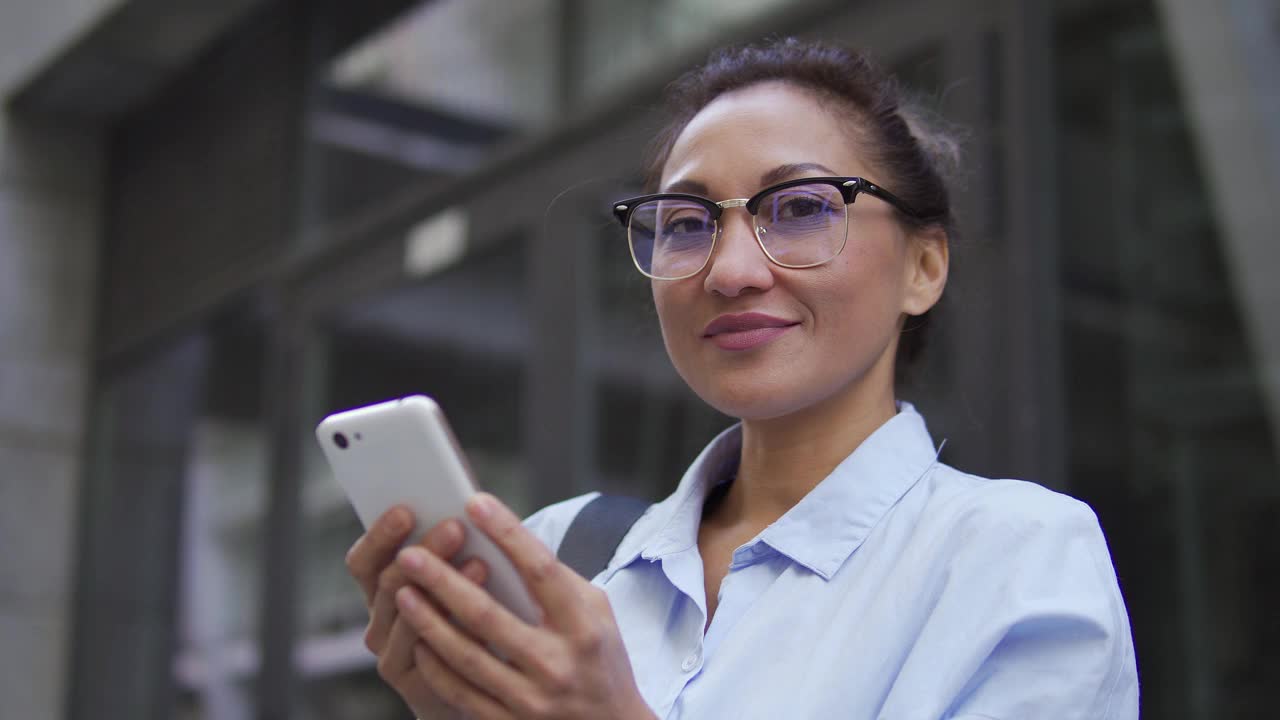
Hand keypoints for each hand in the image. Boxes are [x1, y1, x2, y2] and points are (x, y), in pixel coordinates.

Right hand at [345, 507, 486, 719]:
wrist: (469, 681)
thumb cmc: (460, 614)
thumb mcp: (445, 577)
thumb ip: (444, 549)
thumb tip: (466, 505)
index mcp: (378, 589)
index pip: (364, 561)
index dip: (380, 535)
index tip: (406, 509)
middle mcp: (379, 621)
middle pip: (388, 584)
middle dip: (423, 551)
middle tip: (454, 527)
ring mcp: (392, 654)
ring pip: (408, 618)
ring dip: (443, 586)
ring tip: (479, 562)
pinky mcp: (414, 684)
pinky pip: (434, 653)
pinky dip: (460, 628)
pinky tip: (486, 609)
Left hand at [394, 493, 655, 719]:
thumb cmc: (602, 657)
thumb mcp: (597, 612)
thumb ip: (556, 581)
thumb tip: (505, 542)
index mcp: (583, 625)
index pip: (540, 570)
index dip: (508, 533)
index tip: (475, 503)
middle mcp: (557, 663)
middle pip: (489, 615)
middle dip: (444, 581)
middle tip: (411, 553)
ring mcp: (532, 699)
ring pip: (466, 657)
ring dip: (428, 622)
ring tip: (402, 592)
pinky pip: (461, 693)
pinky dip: (436, 666)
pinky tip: (418, 640)